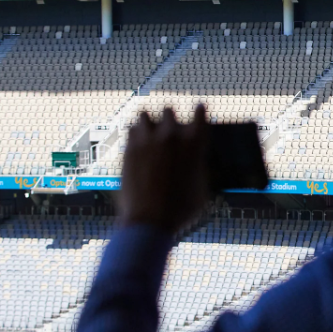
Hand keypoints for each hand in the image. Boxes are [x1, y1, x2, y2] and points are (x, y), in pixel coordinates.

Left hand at [118, 106, 209, 232]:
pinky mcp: (129, 149)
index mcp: (194, 142)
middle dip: (170, 118)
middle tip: (170, 128)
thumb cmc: (180, 210)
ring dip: (149, 122)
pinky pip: (131, 129)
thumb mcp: (203, 187)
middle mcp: (171, 135)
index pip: (200, 111)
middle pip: (168, 110)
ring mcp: (148, 140)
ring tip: (150, 132)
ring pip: (145, 114)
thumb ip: (202, 167)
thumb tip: (201, 160)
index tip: (198, 111)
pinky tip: (138, 142)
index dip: (199, 111)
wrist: (149, 221)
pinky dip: (135, 133)